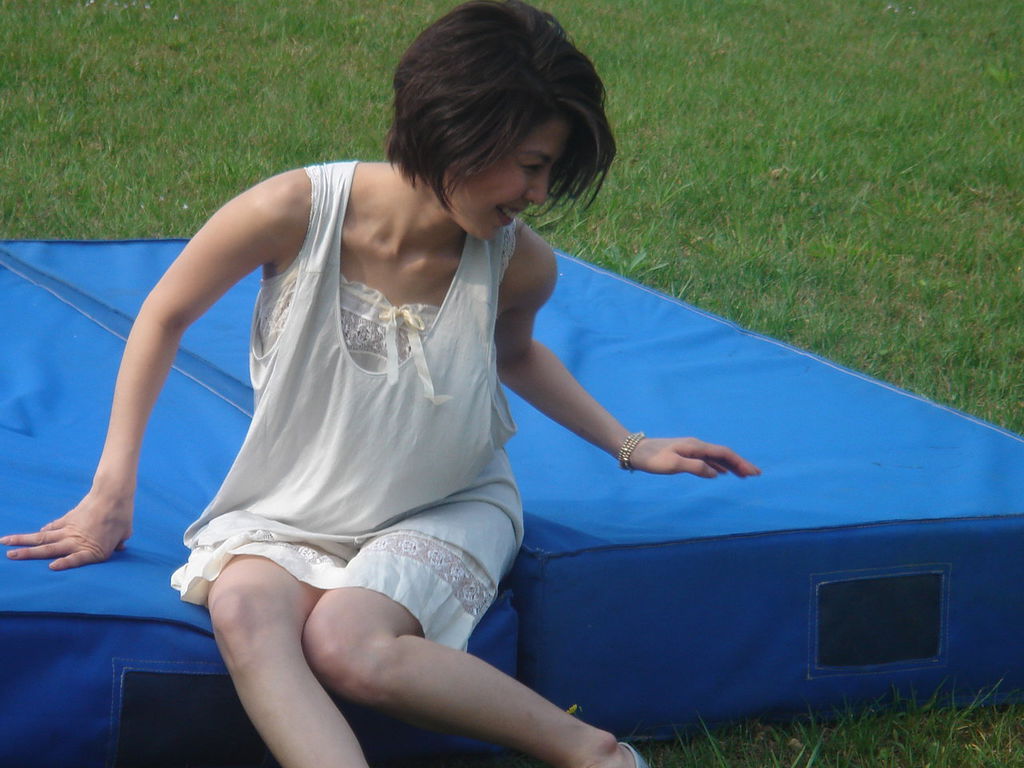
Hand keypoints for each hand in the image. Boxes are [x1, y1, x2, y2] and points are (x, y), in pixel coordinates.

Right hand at [2, 490, 132, 569]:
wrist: (113, 494)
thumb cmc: (122, 517)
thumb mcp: (124, 534)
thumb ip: (119, 544)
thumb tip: (120, 548)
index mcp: (94, 550)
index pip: (76, 560)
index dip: (65, 564)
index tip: (51, 566)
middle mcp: (77, 541)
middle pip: (49, 550)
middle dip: (28, 554)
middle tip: (9, 556)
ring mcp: (70, 530)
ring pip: (42, 537)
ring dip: (23, 541)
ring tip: (5, 544)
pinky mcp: (68, 518)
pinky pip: (53, 527)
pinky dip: (45, 531)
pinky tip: (36, 534)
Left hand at [626, 437, 761, 477]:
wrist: (635, 450)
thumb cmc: (652, 458)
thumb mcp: (673, 465)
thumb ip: (695, 467)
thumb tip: (716, 473)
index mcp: (696, 446)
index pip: (724, 454)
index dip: (740, 462)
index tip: (753, 472)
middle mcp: (696, 446)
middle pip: (723, 454)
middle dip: (740, 464)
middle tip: (755, 475)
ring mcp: (691, 449)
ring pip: (716, 457)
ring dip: (731, 465)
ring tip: (743, 475)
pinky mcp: (685, 453)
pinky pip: (708, 460)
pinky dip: (718, 466)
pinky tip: (721, 472)